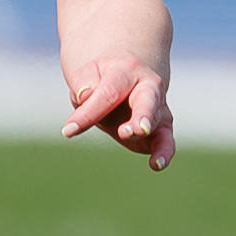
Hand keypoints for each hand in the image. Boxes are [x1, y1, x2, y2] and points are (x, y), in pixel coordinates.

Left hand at [61, 50, 174, 168]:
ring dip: (146, 133)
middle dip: (142, 116)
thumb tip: (86, 96)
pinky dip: (164, 153)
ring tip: (133, 140)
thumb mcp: (87, 77)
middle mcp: (148, 87)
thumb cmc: (101, 81)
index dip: (89, 112)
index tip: (69, 130)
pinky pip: (167, 142)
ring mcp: (157, 109)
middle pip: (147, 100)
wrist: (125, 80)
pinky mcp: (160, 129)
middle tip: (131, 131)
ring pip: (158, 121)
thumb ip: (84, 85)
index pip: (108, 93)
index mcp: (126, 70)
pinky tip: (156, 164)